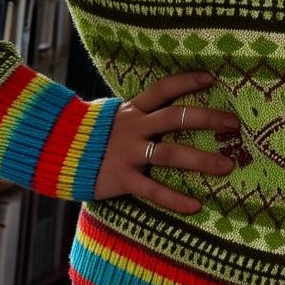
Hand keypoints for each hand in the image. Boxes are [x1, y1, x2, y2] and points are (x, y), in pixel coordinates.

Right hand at [92, 70, 240, 212]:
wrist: (50, 153)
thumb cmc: (85, 136)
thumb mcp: (109, 116)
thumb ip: (133, 113)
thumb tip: (156, 106)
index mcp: (132, 109)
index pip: (163, 89)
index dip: (187, 81)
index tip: (212, 79)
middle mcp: (134, 127)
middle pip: (176, 117)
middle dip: (209, 119)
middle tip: (234, 125)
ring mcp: (129, 152)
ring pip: (171, 154)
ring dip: (202, 160)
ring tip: (227, 166)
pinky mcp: (122, 178)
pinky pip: (153, 190)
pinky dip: (175, 199)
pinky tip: (196, 206)